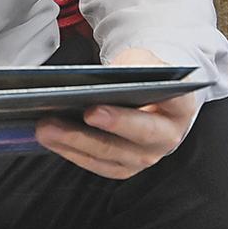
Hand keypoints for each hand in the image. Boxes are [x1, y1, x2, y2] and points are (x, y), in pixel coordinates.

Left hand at [34, 48, 200, 178]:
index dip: (144, 102)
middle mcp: (167, 137)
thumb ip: (133, 66)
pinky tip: (51, 139)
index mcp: (180, 106)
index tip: (108, 102)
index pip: (173, 103)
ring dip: (77, 142)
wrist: (150, 99)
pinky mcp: (125, 166)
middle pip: (139, 135)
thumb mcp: (143, 61)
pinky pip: (98, 164)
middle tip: (82, 113)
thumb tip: (106, 78)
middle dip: (109, 125)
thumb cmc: (145, 78)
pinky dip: (73, 152)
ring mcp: (146, 156)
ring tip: (47, 128)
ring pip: (113, 154)